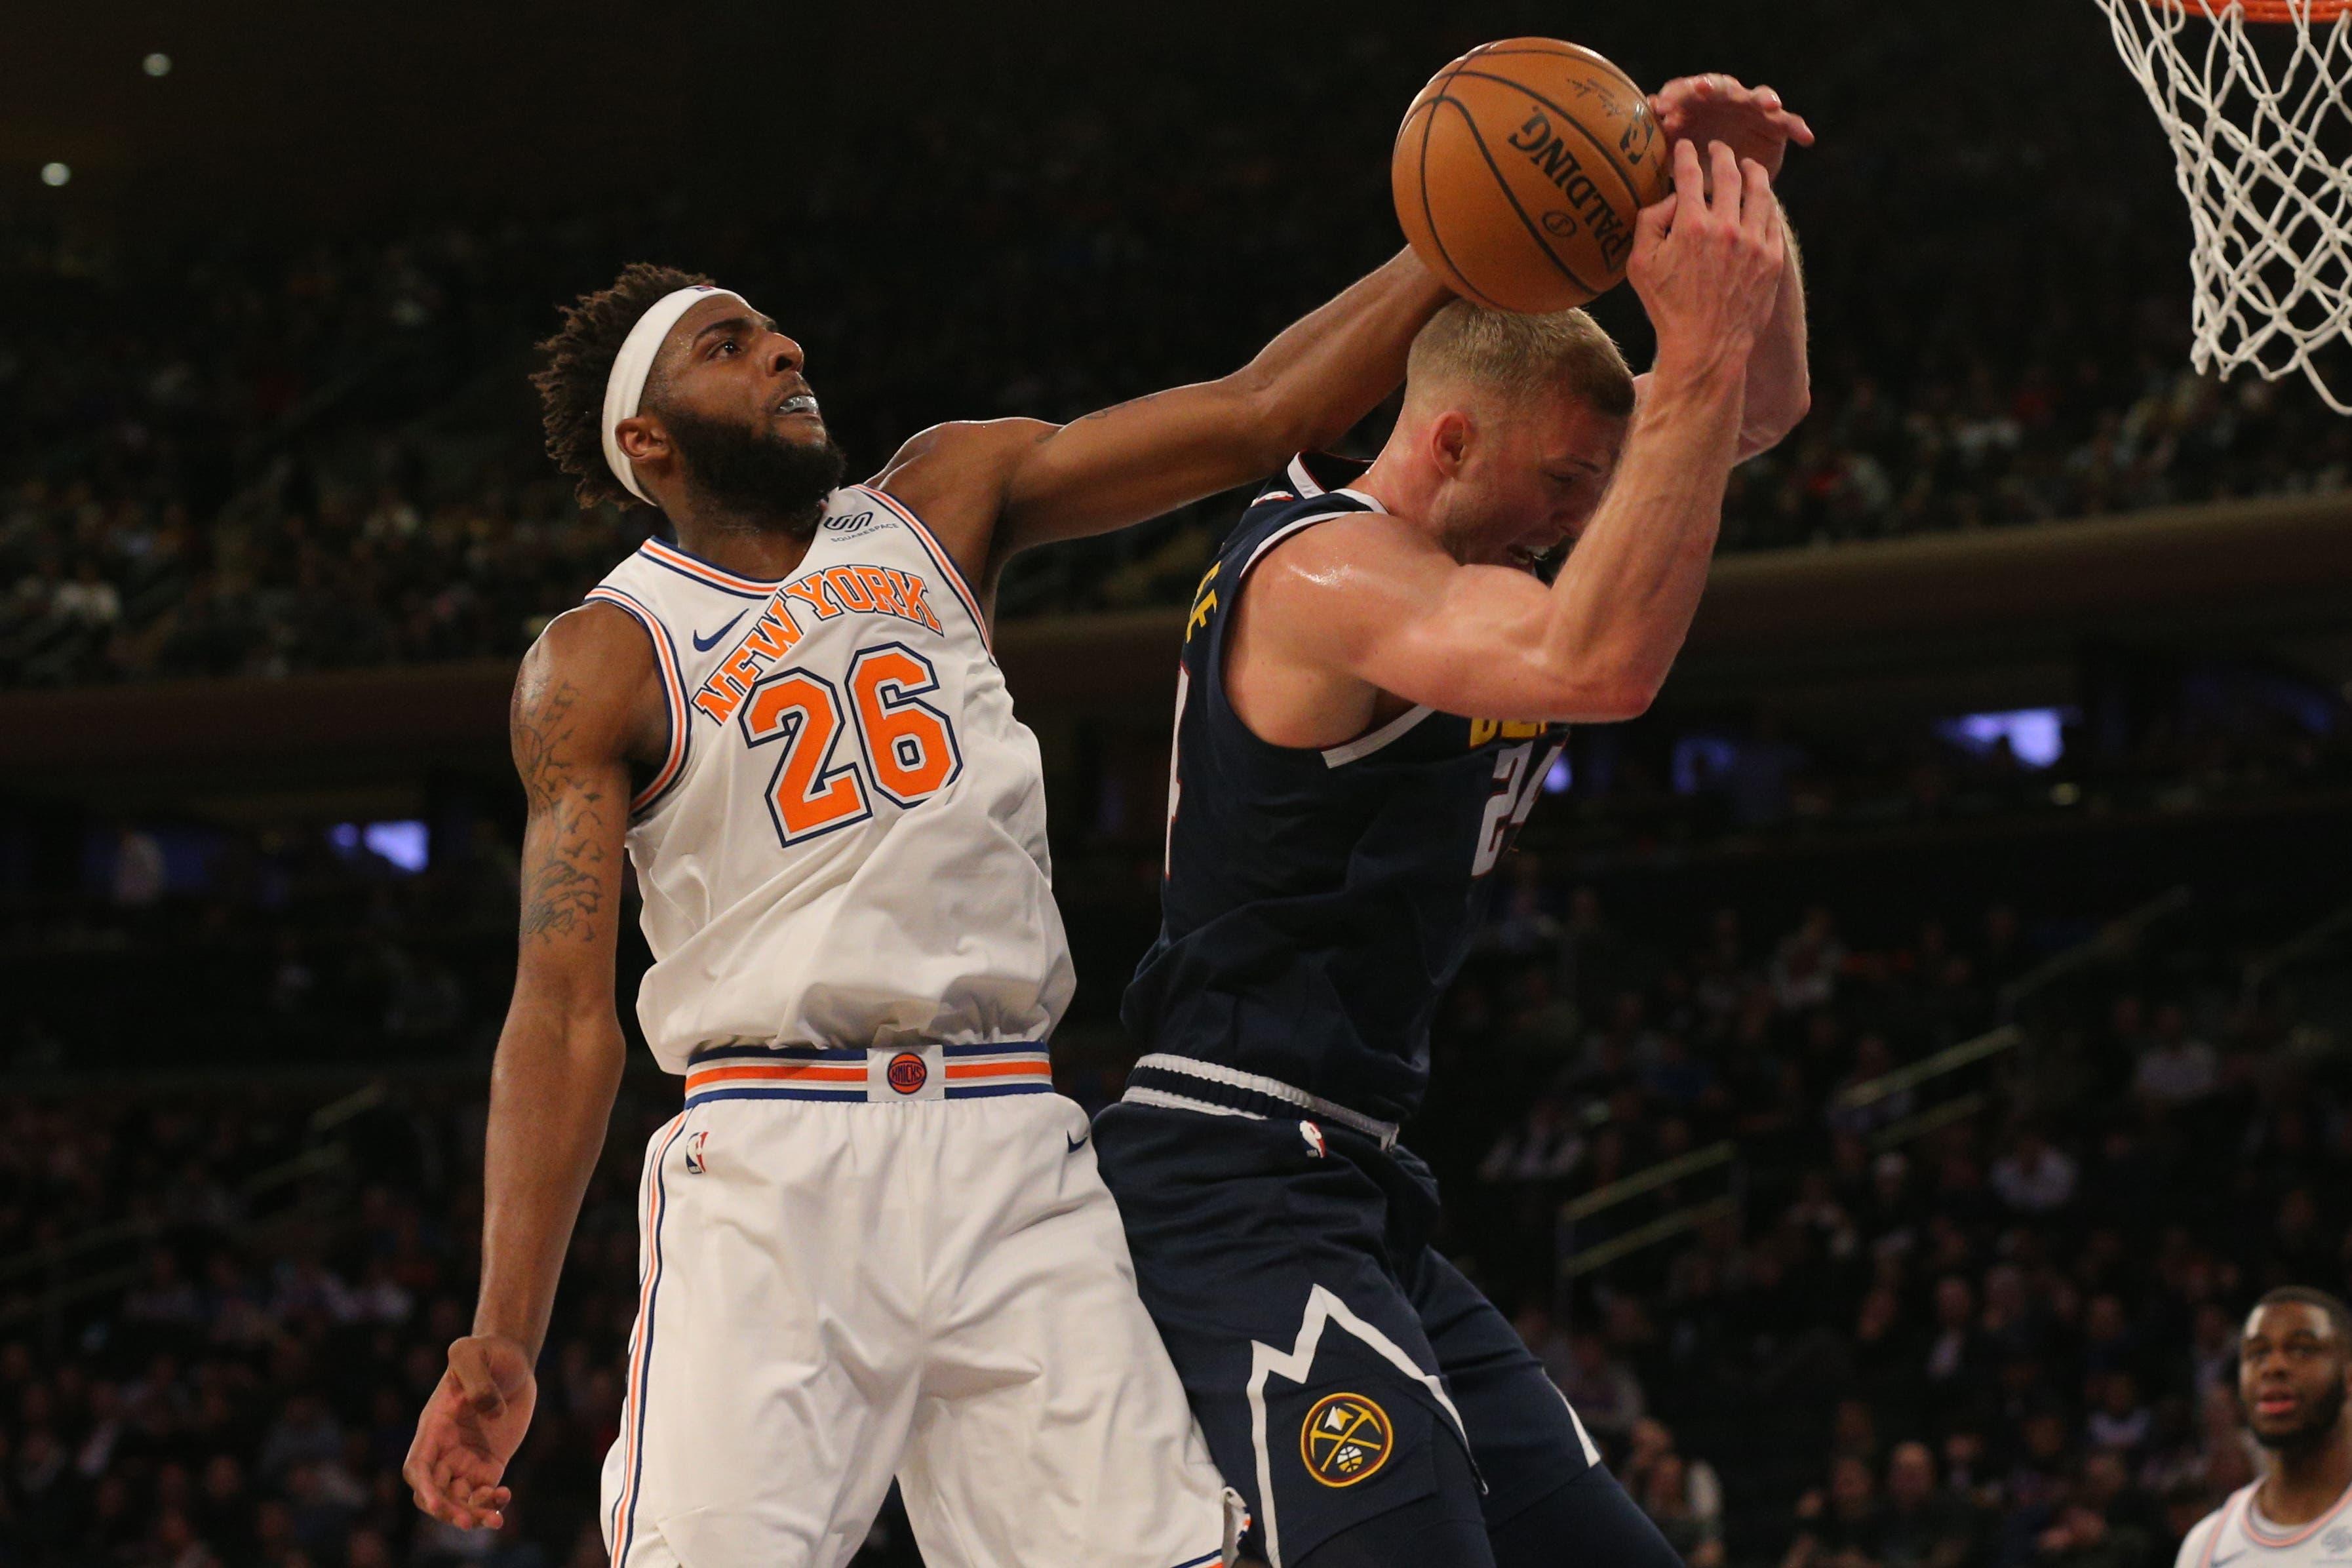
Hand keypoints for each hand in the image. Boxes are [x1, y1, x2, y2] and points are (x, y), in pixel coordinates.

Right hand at [404, 1335, 537, 1530]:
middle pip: (434, 1492)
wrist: (509, 1359)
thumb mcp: (473, 1354)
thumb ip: (477, 1379)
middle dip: (448, 1511)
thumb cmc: (486, 1352)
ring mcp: (465, 1457)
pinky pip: (483, 1492)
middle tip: (470, 1521)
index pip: (418, 1466)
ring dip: (471, 1514)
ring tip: (495, 1520)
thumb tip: (491, 1412)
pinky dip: (490, 1502)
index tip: (436, 1505)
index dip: (424, 1488)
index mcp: (434, 1426)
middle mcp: (444, 1448)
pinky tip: (505, 1497)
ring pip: (458, 1499)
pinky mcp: (489, 1462)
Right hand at [1627, 140, 1787, 376]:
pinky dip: (1766, 202)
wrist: (1706, 347)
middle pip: (1729, 173)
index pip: (1690, 174)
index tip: (1685, 146)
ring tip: (1747, 166)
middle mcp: (1727, 228)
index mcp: (1691, 226)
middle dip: (1722, 154)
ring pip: (1760, 191)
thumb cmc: (1667, 308)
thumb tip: (1669, 197)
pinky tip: (1760, 199)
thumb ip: (1648, 223)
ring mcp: (1754, 243)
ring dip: (1752, 172)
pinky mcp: (1772, 258)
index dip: (1686, 154)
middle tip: (1717, 148)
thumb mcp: (1640, 266)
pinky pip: (1773, 218)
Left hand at [1650, 75, 1813, 178]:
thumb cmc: (1691, 163)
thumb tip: (1648, 108)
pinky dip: (1797, 128)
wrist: (1722, 184)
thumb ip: (1660, 130)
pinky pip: (1788, 122)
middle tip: (1704, 89)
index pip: (1684, 90)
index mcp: (1696, 102)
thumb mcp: (1671, 150)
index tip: (1663, 106)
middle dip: (1713, 87)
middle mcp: (1725, 98)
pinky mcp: (1775, 124)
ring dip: (1764, 98)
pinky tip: (1807, 138)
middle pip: (1721, 86)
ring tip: (1770, 105)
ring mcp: (1752, 108)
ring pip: (1759, 96)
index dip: (1673, 95)